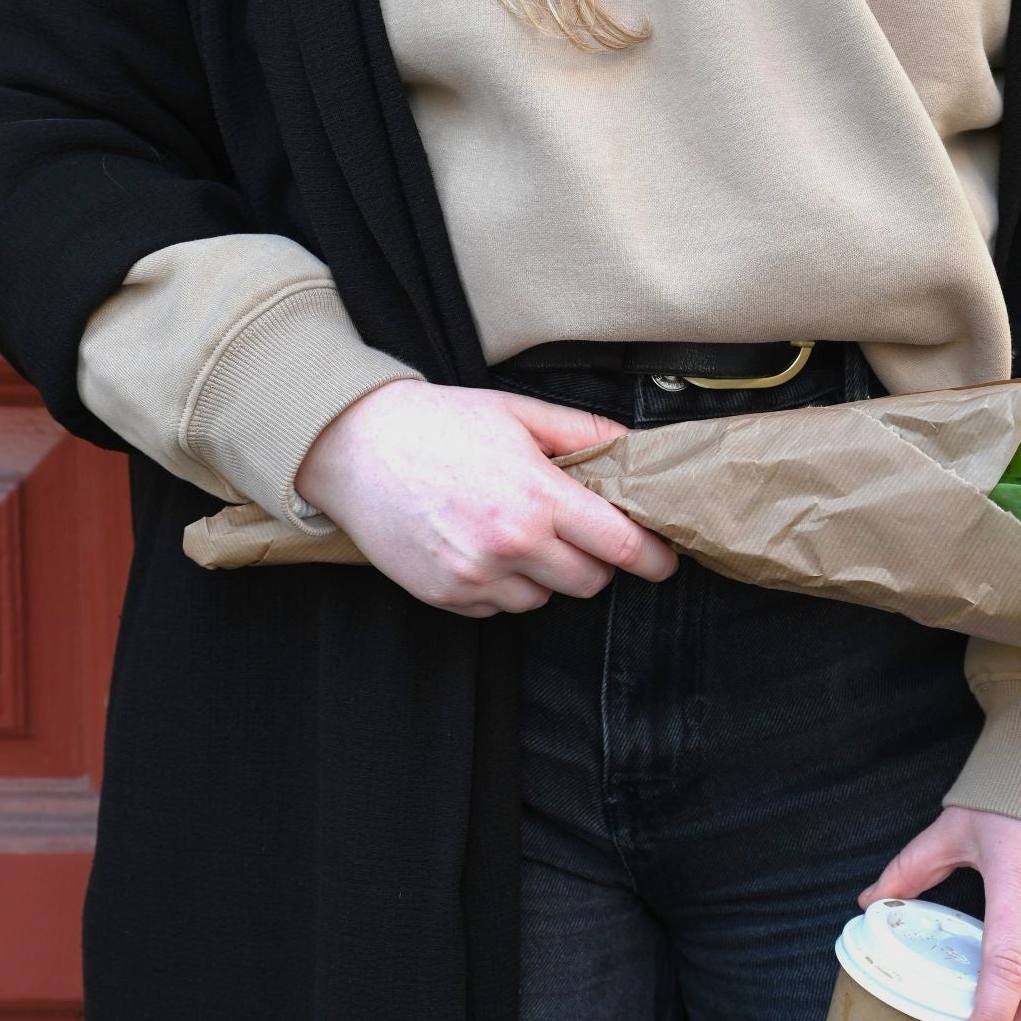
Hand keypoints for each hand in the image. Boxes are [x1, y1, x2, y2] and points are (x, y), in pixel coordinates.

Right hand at [293, 379, 678, 616]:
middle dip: (594, 560)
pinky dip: (501, 586)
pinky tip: (480, 546)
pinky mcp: (445, 596)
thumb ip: (583, 432)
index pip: (619, 546)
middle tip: (574, 530)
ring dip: (544, 574)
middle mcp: (509, 544)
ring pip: (544, 599)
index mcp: (536, 496)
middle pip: (589, 582)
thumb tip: (634, 445)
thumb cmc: (440, 423)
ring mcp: (474, 576)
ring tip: (514, 531)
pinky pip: (498, 608)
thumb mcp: (518, 412)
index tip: (663, 560)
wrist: (356, 445)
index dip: (651, 557)